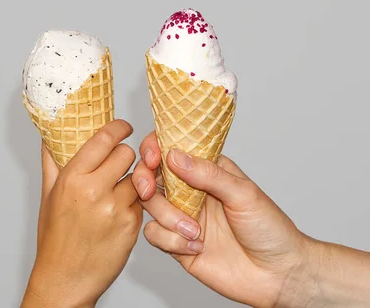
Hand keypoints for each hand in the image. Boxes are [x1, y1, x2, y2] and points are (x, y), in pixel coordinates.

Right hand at [21, 120, 141, 307]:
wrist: (65, 278)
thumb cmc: (54, 237)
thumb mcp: (48, 195)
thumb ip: (52, 161)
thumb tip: (51, 134)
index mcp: (72, 179)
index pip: (104, 138)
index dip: (119, 127)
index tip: (124, 126)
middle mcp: (94, 191)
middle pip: (126, 153)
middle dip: (124, 155)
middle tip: (118, 162)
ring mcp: (115, 209)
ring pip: (138, 176)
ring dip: (132, 179)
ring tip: (117, 189)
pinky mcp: (131, 225)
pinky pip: (141, 201)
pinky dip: (134, 202)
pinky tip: (119, 211)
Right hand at [132, 131, 310, 306]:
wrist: (278, 275)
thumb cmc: (270, 229)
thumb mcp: (244, 194)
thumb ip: (208, 174)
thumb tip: (175, 155)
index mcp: (207, 170)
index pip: (172, 148)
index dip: (155, 148)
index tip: (153, 157)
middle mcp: (190, 190)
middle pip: (150, 174)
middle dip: (144, 180)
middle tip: (149, 189)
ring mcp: (182, 216)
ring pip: (149, 204)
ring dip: (166, 217)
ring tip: (195, 231)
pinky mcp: (176, 242)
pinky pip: (154, 234)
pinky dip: (171, 240)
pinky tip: (197, 247)